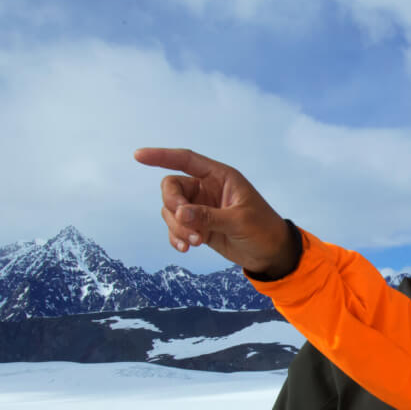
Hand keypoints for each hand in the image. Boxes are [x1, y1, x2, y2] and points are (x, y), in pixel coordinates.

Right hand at [135, 147, 296, 278]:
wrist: (271, 253)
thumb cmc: (263, 229)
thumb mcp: (238, 221)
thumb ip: (208, 216)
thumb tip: (178, 213)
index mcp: (220, 177)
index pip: (186, 160)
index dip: (162, 156)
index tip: (139, 156)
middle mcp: (207, 189)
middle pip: (172, 188)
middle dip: (173, 206)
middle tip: (186, 224)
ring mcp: (200, 208)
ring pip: (171, 210)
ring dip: (177, 227)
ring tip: (195, 242)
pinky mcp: (197, 226)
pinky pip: (176, 227)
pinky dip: (176, 237)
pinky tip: (186, 248)